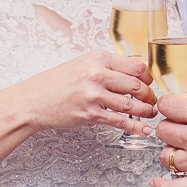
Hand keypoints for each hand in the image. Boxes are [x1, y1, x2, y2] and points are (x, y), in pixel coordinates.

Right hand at [23, 50, 156, 135]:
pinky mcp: (90, 115)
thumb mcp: (82, 63)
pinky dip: (135, 127)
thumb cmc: (57, 82)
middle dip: (150, 95)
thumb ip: (107, 65)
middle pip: (138, 85)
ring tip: (150, 113)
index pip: (137, 65)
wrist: (33, 100)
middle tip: (153, 100)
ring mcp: (94, 95)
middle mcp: (97, 74)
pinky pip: (120, 121)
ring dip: (146, 111)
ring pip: (132, 104)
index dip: (148, 77)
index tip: (150, 83)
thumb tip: (134, 71)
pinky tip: (143, 129)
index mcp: (98, 58)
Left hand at [150, 93, 186, 186]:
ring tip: (180, 152)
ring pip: (165, 156)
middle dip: (169, 129)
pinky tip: (157, 181)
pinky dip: (162, 186)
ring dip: (170, 153)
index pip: (167, 106)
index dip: (167, 107)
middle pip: (162, 131)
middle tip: (178, 131)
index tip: (170, 110)